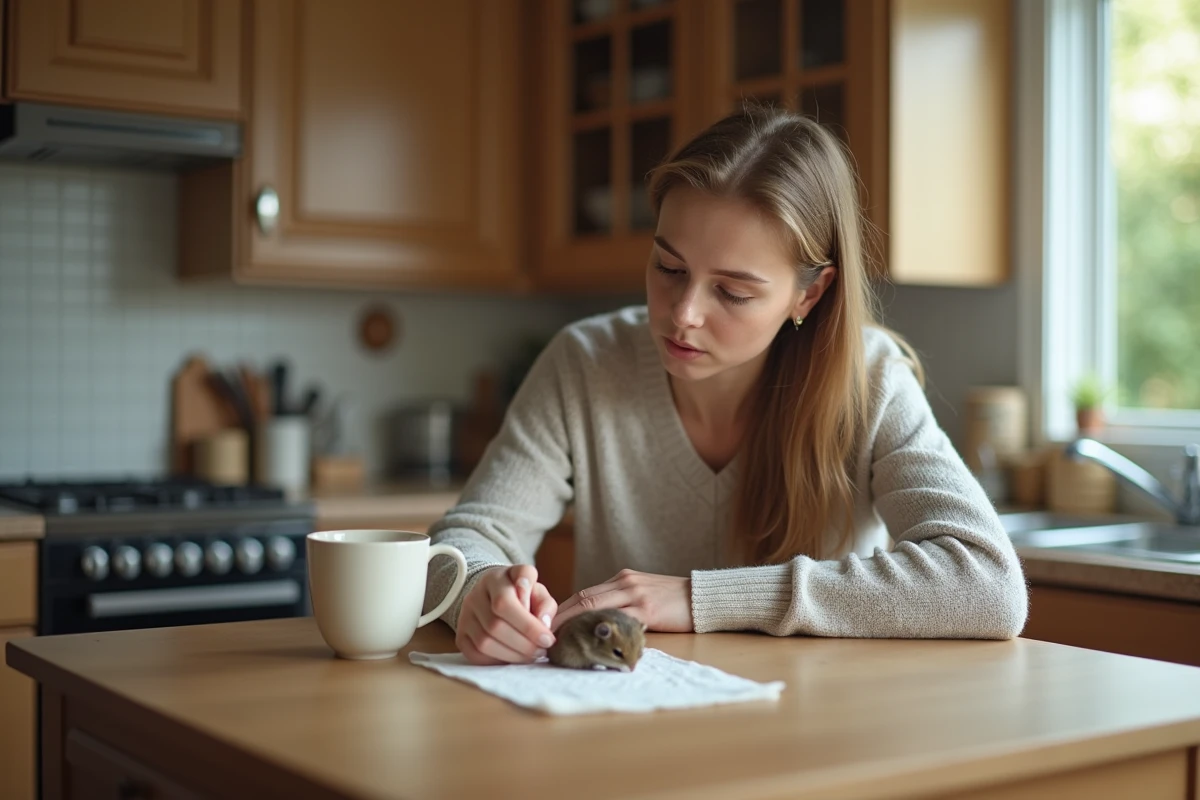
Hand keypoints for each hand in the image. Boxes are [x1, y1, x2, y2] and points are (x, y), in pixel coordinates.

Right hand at [456, 565, 558, 665]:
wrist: (493, 594)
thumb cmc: (521, 593)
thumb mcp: (537, 590)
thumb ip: (544, 603)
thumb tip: (544, 624)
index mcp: (494, 578)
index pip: (505, 602)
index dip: (528, 625)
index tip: (548, 639)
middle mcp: (475, 595)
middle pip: (495, 625)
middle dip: (523, 644)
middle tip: (542, 651)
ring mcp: (464, 615)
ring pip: (484, 642)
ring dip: (512, 655)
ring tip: (531, 656)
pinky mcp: (460, 634)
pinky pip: (475, 654)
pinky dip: (496, 661)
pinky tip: (513, 658)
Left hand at [552, 569, 692, 632]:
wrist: (702, 596)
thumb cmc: (673, 600)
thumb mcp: (643, 593)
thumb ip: (622, 601)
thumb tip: (599, 621)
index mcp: (621, 579)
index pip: (585, 594)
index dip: (564, 609)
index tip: (547, 623)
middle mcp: (624, 583)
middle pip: (584, 599)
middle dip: (561, 616)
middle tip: (543, 633)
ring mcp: (635, 595)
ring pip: (595, 607)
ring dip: (574, 624)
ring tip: (558, 639)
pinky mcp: (647, 610)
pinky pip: (617, 621)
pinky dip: (600, 632)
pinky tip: (590, 643)